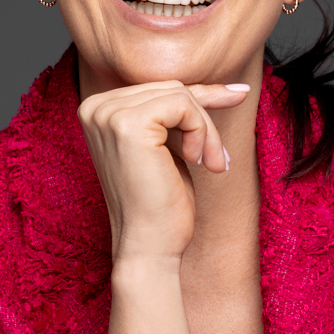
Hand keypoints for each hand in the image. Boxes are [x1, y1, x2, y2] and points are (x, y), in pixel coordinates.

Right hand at [78, 81, 248, 262]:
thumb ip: (181, 114)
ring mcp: (108, 115)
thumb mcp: (172, 147)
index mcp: (97, 111)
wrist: (149, 246)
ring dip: (206, 131)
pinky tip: (196, 161)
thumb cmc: (161, 204)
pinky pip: (184, 104)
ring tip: (211, 164)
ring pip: (181, 95)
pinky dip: (202, 132)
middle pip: (171, 88)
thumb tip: (232, 87)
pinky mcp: (128, 124)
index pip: (159, 90)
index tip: (238, 94)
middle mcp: (95, 108)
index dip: (201, 100)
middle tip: (218, 160)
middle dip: (205, 121)